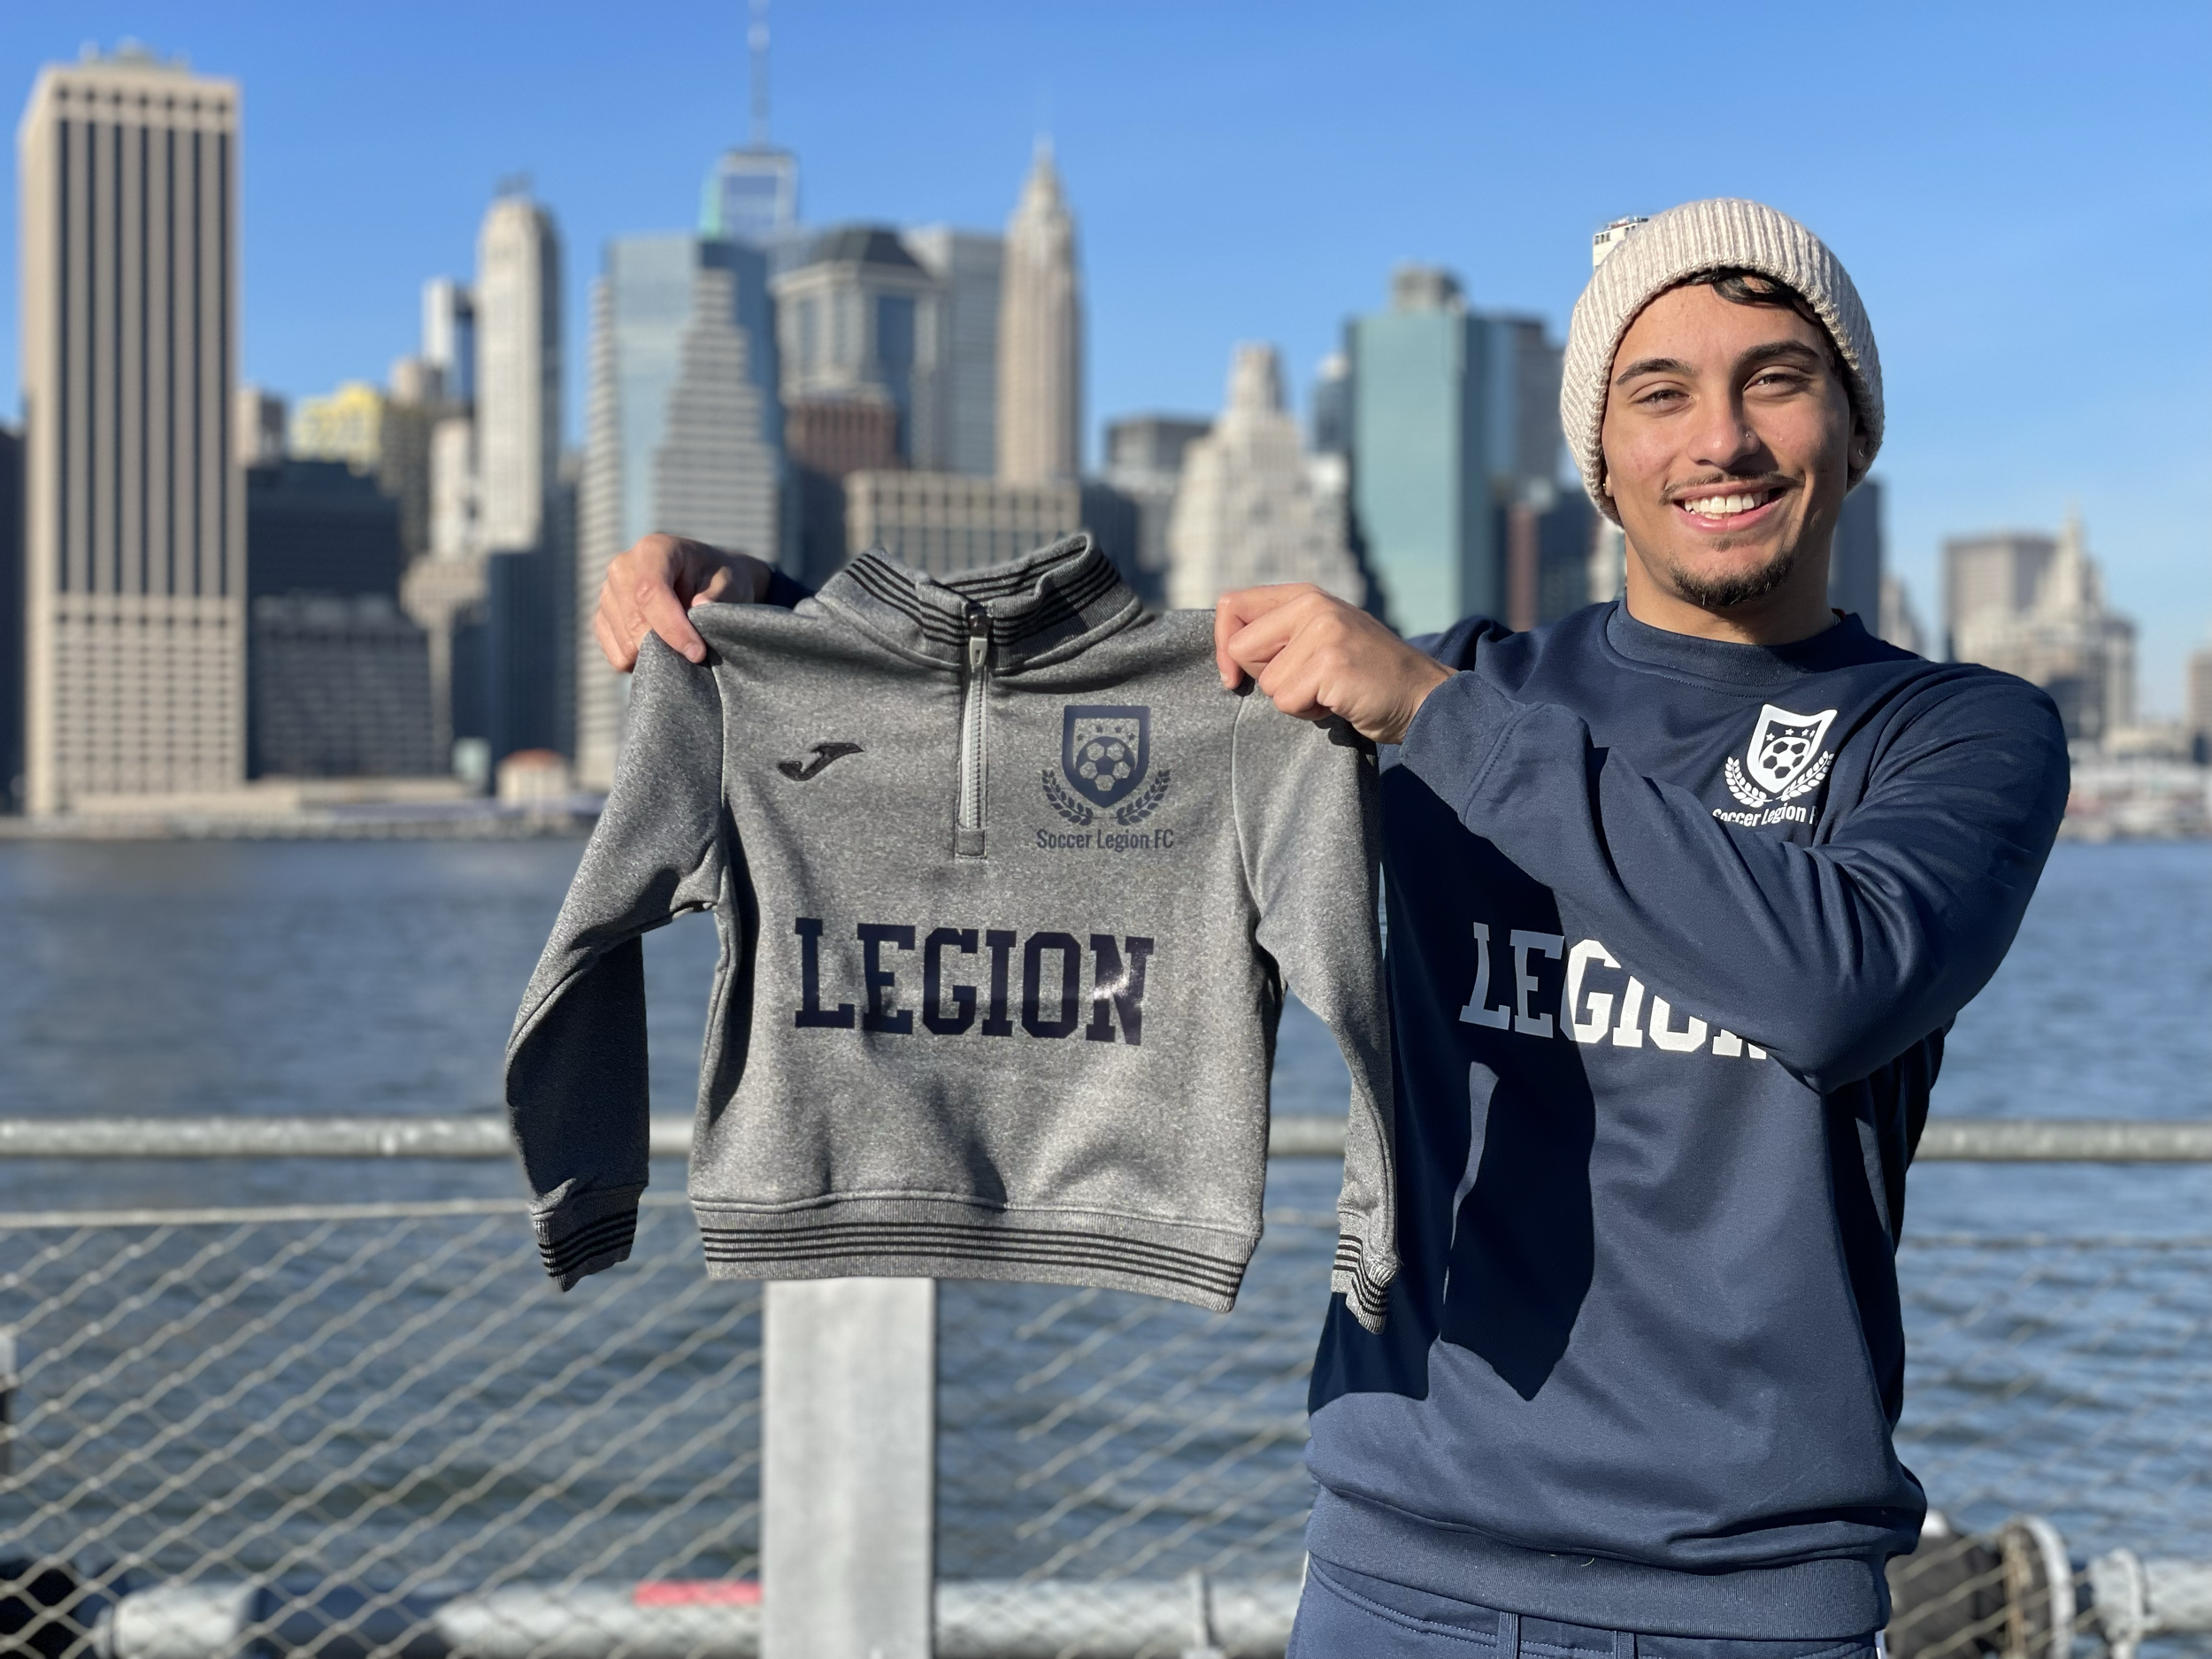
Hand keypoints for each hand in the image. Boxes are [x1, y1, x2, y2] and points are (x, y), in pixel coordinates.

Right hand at [592, 533, 773, 669]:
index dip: (672, 627)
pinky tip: (663, 649)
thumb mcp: (729, 582)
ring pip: (625, 645)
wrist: (703, 582)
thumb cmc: (718, 581)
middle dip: (667, 648)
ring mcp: (607, 594)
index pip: (650, 591)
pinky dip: (642, 664)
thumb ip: (717, 595)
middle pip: (634, 622)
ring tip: (682, 645)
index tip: (697, 653)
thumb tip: (699, 608)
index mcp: (653, 549)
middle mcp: (622, 567)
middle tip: (697, 656)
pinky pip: (617, 657)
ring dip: (657, 656)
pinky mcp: (602, 620)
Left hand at [1214, 584, 1452, 746]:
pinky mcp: (1332, 663)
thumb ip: (1281, 633)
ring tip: (1330, 691)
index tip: (1233, 675)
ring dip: (1294, 700)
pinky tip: (1338, 702)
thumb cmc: (1365, 676)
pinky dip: (1309, 713)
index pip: (1231, 606)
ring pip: (1267, 682)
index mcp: (1305, 595)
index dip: (1222, 645)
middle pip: (1240, 648)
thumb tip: (1226, 652)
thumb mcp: (1322, 637)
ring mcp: (1324, 632)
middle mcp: (1313, 605)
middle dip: (1265, 678)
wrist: (1422, 696)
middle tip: (1308, 682)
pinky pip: (1288, 701)